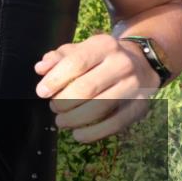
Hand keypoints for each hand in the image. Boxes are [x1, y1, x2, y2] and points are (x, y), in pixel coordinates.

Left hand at [34, 34, 158, 142]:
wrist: (141, 63)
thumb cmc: (99, 58)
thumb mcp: (79, 50)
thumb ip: (57, 58)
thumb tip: (40, 68)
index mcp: (103, 45)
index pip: (76, 63)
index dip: (55, 80)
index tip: (41, 93)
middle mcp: (122, 64)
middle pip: (87, 88)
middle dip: (64, 101)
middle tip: (54, 107)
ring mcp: (134, 86)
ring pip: (100, 107)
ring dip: (75, 118)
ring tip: (61, 121)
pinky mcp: (141, 106)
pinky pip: (116, 124)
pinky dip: (94, 132)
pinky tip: (79, 135)